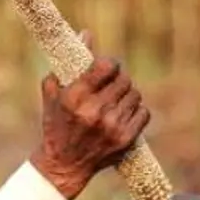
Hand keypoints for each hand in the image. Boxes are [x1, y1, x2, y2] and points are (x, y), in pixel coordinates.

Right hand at [29, 30, 150, 199]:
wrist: (63, 165)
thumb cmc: (56, 124)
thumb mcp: (55, 92)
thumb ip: (68, 62)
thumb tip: (86, 34)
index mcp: (75, 97)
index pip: (107, 66)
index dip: (110, 63)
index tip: (107, 67)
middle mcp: (94, 112)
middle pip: (124, 79)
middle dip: (119, 79)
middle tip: (112, 84)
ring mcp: (112, 127)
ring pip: (135, 95)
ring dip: (127, 94)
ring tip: (116, 100)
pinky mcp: (125, 140)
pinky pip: (143, 113)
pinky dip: (136, 110)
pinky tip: (124, 113)